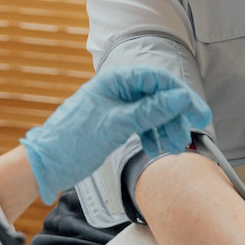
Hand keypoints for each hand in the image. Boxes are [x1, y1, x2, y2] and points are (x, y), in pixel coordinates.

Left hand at [21, 65, 211, 202]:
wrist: (47, 164)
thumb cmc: (73, 140)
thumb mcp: (117, 124)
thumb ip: (151, 110)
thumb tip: (180, 97)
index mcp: (116, 80)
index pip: (157, 80)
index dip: (181, 95)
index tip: (198, 112)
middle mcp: (119, 89)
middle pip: (158, 96)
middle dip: (175, 116)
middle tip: (191, 133)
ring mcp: (118, 106)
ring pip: (152, 112)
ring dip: (166, 128)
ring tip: (173, 147)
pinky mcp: (116, 122)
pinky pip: (143, 124)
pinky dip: (153, 135)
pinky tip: (158, 148)